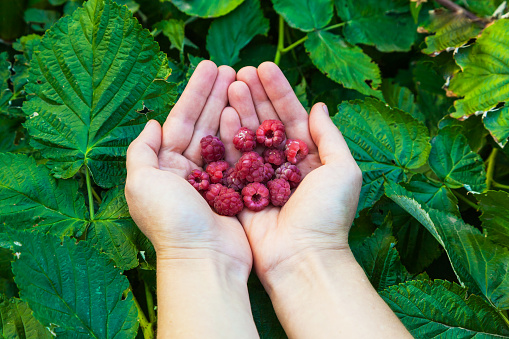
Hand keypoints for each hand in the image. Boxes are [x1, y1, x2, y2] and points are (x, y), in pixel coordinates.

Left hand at [125, 61, 251, 275]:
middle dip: (215, 95)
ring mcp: (213, 180)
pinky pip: (238, 155)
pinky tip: (251, 114)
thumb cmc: (171, 221)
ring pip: (221, 136)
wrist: (204, 259)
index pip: (181, 120)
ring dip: (230, 108)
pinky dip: (243, 134)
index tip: (211, 68)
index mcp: (164, 167)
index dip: (195, 93)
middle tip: (230, 68)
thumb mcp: (142, 183)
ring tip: (242, 82)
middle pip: (203, 124)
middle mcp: (188, 170)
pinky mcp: (234, 190)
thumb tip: (151, 124)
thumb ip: (141, 151)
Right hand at [222, 62, 362, 286]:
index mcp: (308, 158)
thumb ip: (329, 136)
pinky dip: (227, 137)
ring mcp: (259, 177)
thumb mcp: (343, 170)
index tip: (265, 67)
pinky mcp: (240, 191)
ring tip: (230, 84)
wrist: (302, 256)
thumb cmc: (327, 214)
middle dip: (255, 96)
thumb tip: (320, 105)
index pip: (291, 116)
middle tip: (241, 71)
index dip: (279, 91)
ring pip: (248, 136)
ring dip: (240, 109)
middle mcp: (281, 164)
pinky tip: (222, 114)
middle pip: (266, 122)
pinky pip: (232, 160)